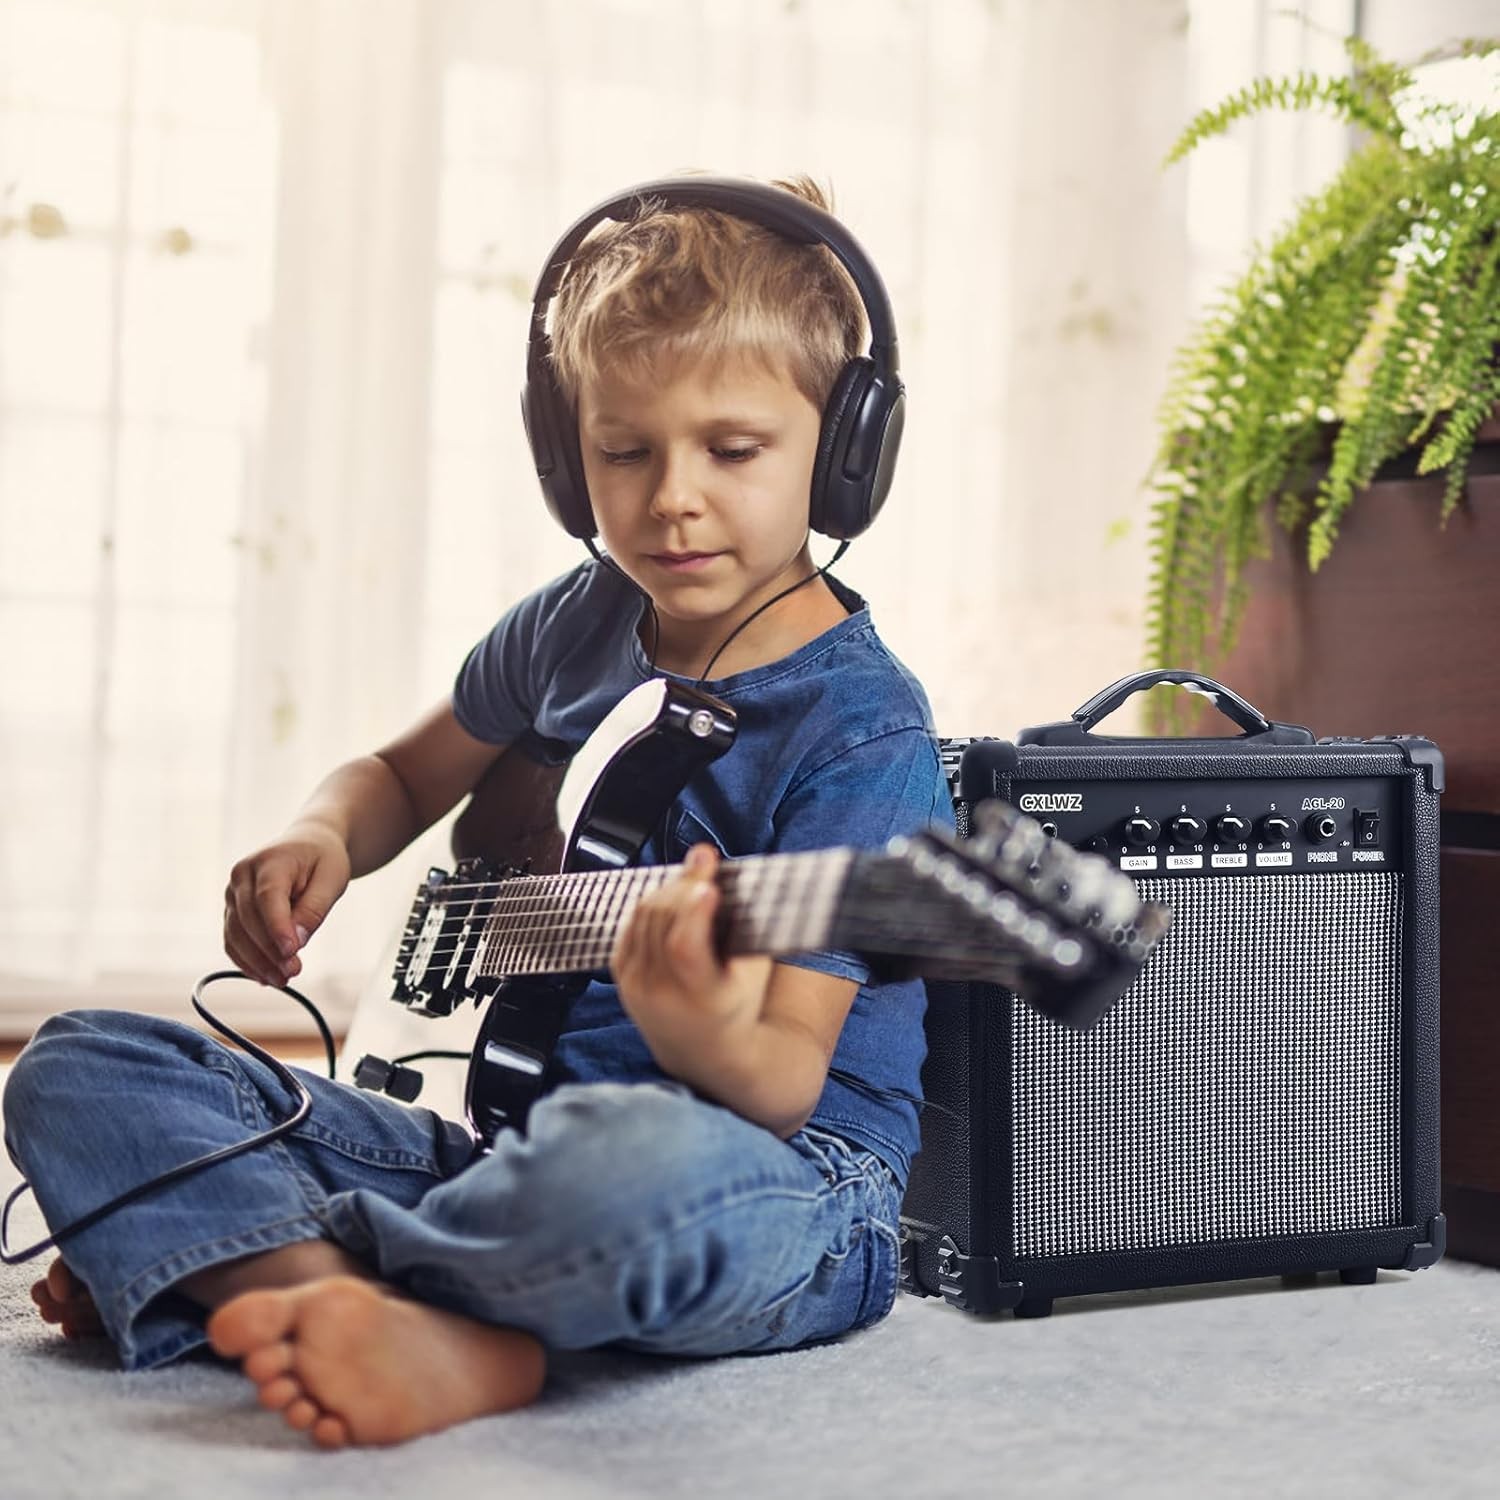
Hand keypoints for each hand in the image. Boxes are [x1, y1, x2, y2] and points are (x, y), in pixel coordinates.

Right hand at [224, 821, 350, 986]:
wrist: (308, 846)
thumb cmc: (322, 860)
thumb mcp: (332, 879)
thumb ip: (314, 909)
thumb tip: (296, 942)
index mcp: (269, 861)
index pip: (267, 898)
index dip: (277, 928)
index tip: (292, 953)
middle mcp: (242, 876)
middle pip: (249, 920)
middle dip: (270, 951)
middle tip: (293, 972)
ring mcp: (233, 893)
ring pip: (236, 935)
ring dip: (257, 962)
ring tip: (283, 980)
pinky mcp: (232, 911)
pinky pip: (233, 941)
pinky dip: (247, 961)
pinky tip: (266, 977)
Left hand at [611, 844, 773, 1067]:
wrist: (705, 1053)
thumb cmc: (739, 1003)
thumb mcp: (755, 970)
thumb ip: (741, 924)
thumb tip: (713, 863)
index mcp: (702, 998)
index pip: (685, 949)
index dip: (694, 912)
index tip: (709, 884)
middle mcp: (662, 996)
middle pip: (664, 922)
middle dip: (685, 884)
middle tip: (705, 861)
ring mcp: (636, 988)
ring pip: (645, 917)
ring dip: (669, 889)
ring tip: (694, 877)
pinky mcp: (622, 980)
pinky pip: (632, 926)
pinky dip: (651, 905)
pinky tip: (671, 897)